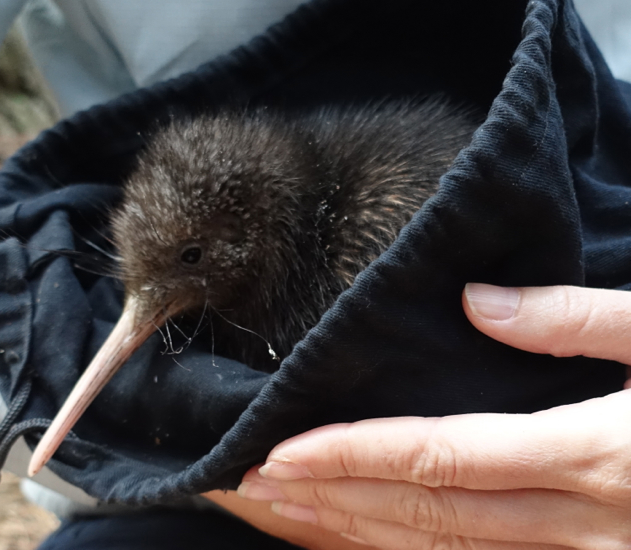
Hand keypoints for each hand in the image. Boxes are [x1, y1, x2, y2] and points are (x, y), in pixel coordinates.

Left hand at [235, 284, 630, 548]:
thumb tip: (474, 301)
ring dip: (360, 535)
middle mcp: (587, 527)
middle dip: (332, 501)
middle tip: (253, 482)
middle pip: (427, 515)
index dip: (351, 455)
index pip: (439, 457)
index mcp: (600, 454)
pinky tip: (375, 538)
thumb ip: (578, 320)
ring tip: (290, 513)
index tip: (279, 449)